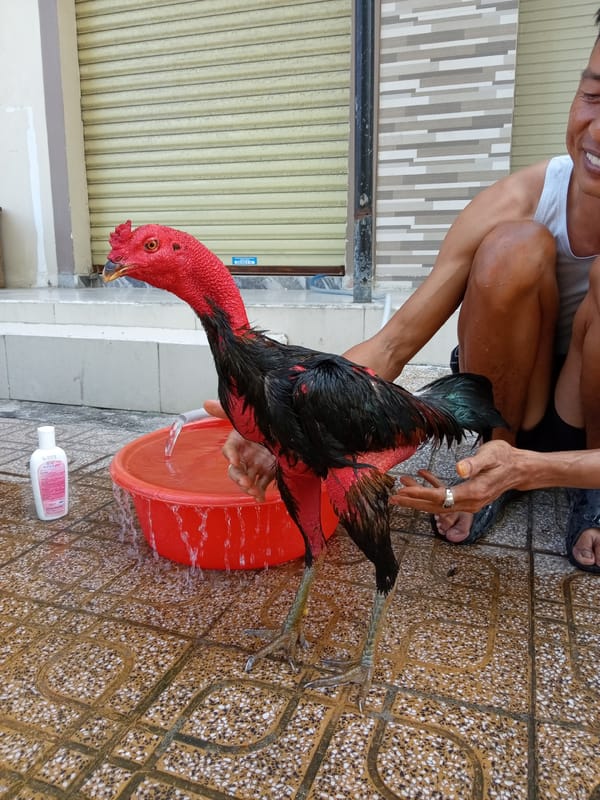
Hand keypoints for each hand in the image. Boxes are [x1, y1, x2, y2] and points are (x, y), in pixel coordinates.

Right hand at [203, 400, 276, 501]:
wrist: (293, 430)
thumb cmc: (268, 420)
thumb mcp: (250, 414)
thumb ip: (228, 411)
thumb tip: (206, 403)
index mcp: (240, 440)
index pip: (229, 449)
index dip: (230, 455)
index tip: (235, 461)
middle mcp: (246, 454)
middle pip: (236, 469)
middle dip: (239, 477)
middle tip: (246, 482)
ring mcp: (256, 465)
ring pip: (246, 479)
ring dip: (247, 487)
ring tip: (254, 491)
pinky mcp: (267, 473)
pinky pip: (259, 485)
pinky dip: (259, 492)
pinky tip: (261, 497)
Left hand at [390, 440, 525, 512]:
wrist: (520, 469)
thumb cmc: (505, 458)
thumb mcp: (491, 455)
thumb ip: (474, 463)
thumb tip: (459, 469)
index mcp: (474, 492)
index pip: (441, 497)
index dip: (420, 495)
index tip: (403, 493)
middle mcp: (471, 502)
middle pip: (436, 506)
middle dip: (413, 502)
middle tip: (393, 498)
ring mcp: (470, 503)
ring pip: (439, 504)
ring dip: (419, 498)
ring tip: (400, 490)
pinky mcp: (468, 498)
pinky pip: (446, 498)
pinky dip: (432, 489)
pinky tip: (422, 476)